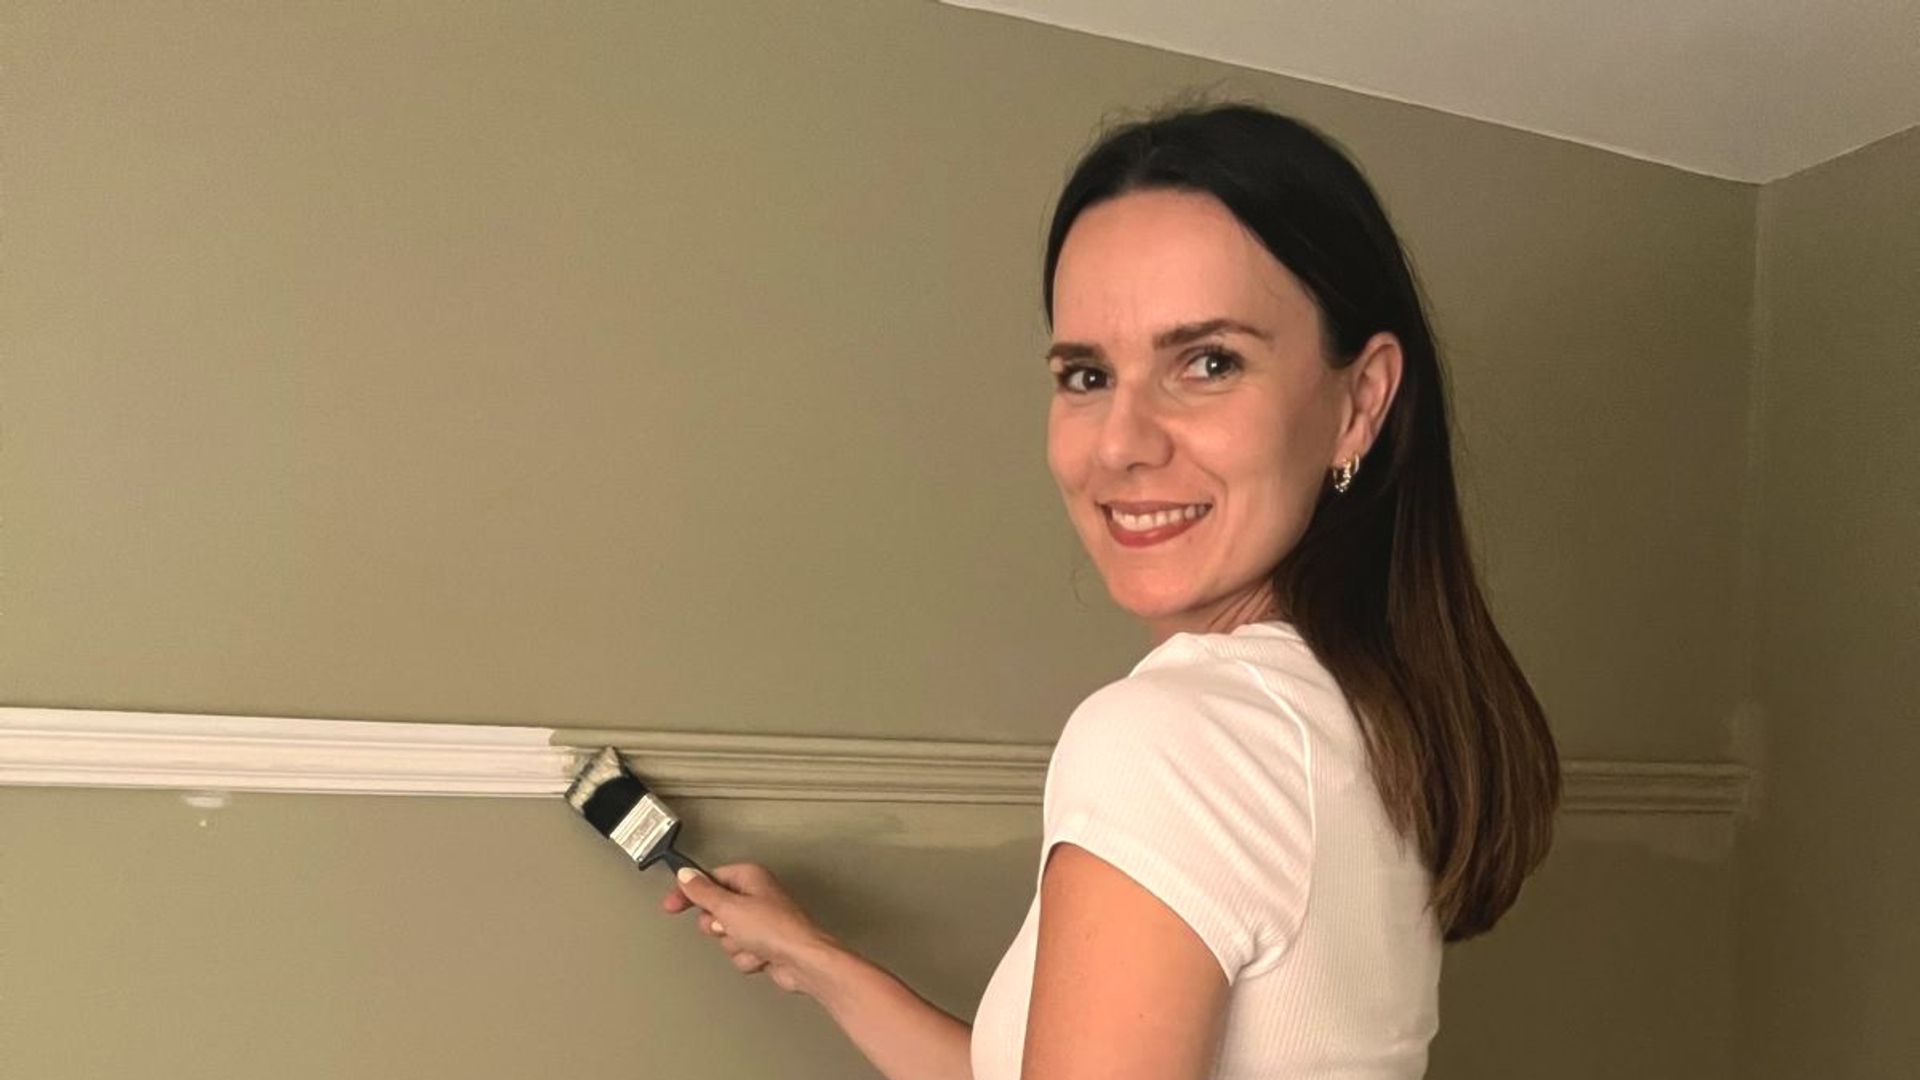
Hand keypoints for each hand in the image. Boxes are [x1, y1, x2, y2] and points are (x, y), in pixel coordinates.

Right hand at [663, 862, 843, 995]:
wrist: (802, 962)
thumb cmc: (777, 930)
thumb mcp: (730, 908)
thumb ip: (703, 892)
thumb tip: (686, 875)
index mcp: (749, 877)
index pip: (708, 880)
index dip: (689, 893)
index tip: (671, 904)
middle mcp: (755, 896)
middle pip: (714, 912)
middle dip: (719, 927)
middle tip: (730, 927)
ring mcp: (760, 922)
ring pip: (726, 937)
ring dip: (735, 945)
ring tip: (752, 942)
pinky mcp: (763, 944)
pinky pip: (739, 953)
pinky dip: (747, 957)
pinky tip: (762, 955)